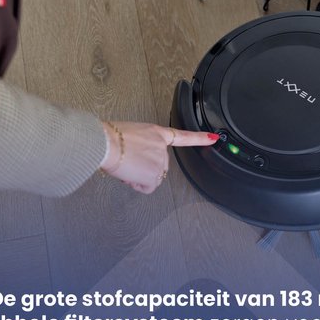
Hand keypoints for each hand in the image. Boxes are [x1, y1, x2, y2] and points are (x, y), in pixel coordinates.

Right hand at [100, 122, 218, 193]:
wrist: (106, 144)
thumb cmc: (110, 138)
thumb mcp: (130, 133)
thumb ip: (141, 144)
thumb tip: (133, 157)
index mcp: (157, 132)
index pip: (182, 136)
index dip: (199, 138)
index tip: (213, 138)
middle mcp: (162, 147)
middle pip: (158, 165)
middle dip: (144, 168)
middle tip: (128, 161)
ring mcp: (160, 161)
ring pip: (151, 177)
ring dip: (138, 176)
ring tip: (126, 165)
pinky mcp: (155, 174)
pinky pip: (147, 187)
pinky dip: (138, 185)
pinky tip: (130, 175)